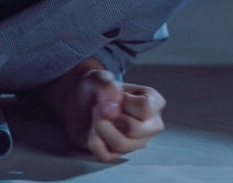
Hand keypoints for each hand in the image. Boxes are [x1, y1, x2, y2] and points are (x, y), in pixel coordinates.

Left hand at [44, 62, 165, 162]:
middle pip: (133, 129)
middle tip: (99, 107)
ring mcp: (136, 142)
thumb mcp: (98, 78)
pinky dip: (93, 141)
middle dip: (109, 116)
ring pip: (120, 144)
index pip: (145, 108)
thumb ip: (106, 84)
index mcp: (153, 102)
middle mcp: (150, 125)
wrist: (79, 101)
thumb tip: (114, 105)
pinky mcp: (119, 154)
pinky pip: (106, 154)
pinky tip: (93, 130)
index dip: (123, 103)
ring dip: (100, 128)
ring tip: (95, 116)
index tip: (114, 97)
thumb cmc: (96, 89)